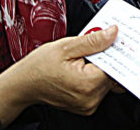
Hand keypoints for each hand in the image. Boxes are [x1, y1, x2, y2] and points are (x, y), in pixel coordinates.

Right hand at [0, 25, 117, 124]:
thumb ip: (93, 40)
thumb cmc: (39, 66)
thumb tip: (113, 32)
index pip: (116, 65)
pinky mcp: (86, 106)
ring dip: (100, 67)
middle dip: (106, 57)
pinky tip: (81, 67)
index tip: (113, 39)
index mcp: (88, 83)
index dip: (114, 50)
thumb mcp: (66, 46)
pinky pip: (98, 88)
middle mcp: (91, 98)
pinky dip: (94, 76)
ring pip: (106, 80)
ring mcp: (88, 105)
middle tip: (94, 46)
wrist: (23, 84)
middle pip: (112, 73)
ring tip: (82, 58)